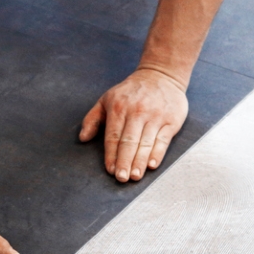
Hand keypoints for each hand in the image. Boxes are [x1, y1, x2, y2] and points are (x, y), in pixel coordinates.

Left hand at [79, 67, 188, 182]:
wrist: (161, 75)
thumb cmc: (131, 91)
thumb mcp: (107, 99)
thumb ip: (92, 119)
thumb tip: (83, 138)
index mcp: (119, 108)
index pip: (113, 136)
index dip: (111, 155)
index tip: (110, 170)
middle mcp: (137, 112)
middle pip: (129, 142)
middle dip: (124, 162)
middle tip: (122, 178)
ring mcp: (155, 116)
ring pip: (145, 143)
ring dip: (139, 162)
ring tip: (135, 176)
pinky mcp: (171, 120)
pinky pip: (163, 140)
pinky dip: (157, 153)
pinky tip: (151, 165)